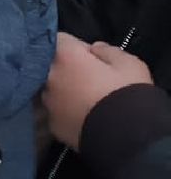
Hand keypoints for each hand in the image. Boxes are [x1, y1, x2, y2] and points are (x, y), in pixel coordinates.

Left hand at [44, 33, 152, 148]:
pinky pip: (57, 113)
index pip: (60, 40)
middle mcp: (49, 76)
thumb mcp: (129, 63)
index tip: (91, 57)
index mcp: (65, 56)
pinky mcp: (53, 125)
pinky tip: (84, 119)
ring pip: (53, 90)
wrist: (128, 139)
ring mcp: (48, 102)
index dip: (77, 47)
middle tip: (90, 81)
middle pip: (52, 66)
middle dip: (67, 69)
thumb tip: (94, 49)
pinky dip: (66, 113)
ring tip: (87, 103)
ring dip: (64, 92)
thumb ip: (107, 50)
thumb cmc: (130, 95)